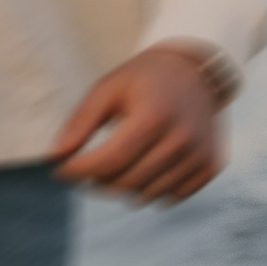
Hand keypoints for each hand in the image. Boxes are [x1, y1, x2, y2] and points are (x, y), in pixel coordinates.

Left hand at [51, 44, 229, 204]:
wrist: (196, 69)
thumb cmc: (144, 79)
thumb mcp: (107, 89)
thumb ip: (79, 123)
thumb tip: (54, 158)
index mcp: (154, 116)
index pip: (109, 162)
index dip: (78, 172)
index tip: (60, 172)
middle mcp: (182, 138)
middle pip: (126, 182)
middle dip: (97, 181)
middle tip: (87, 169)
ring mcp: (200, 154)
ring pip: (148, 195)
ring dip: (124, 187)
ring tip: (118, 164)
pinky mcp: (212, 165)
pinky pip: (173, 197)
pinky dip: (153, 189)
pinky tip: (147, 167)